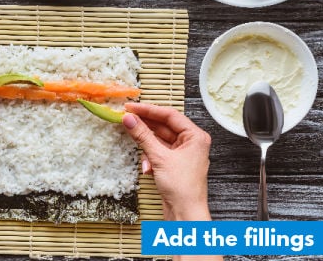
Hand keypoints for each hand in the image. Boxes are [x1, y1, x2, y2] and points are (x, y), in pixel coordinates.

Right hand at [123, 103, 212, 220]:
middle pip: (163, 126)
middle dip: (145, 127)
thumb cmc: (182, 187)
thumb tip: (129, 119)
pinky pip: (158, 152)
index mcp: (195, 136)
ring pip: (159, 140)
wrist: (185, 214)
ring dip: (147, 146)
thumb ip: (143, 136)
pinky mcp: (174, 164)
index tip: (131, 107)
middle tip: (127, 120)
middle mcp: (191, 143)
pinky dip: (150, 157)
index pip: (170, 115)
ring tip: (138, 148)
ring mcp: (182, 154)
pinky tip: (147, 167)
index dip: (148, 110)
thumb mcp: (159, 157)